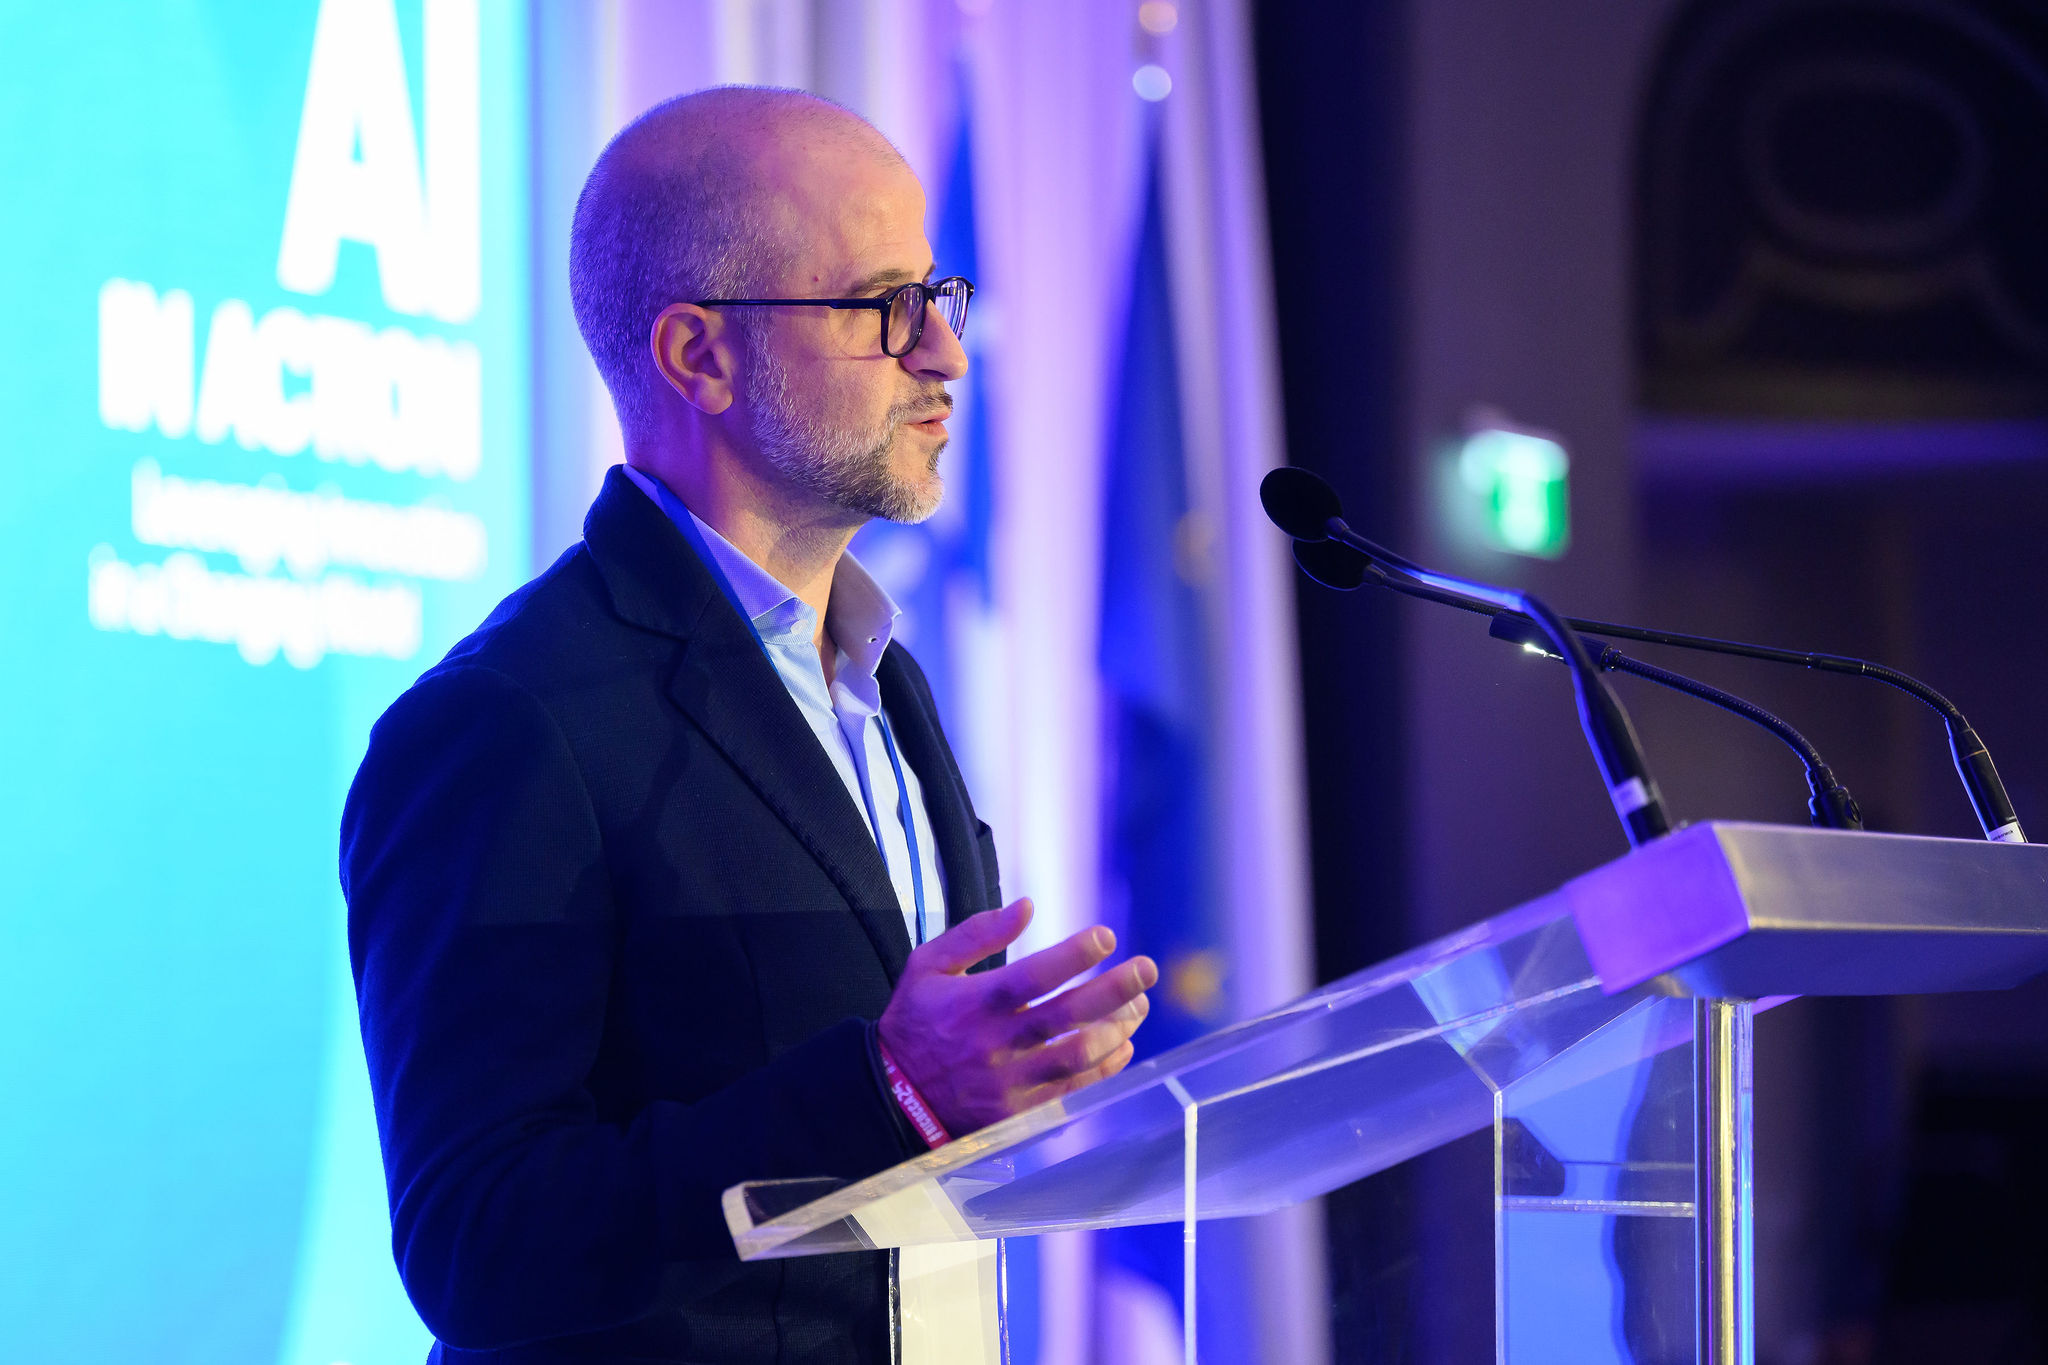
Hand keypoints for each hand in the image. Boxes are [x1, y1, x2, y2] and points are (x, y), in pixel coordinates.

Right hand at [877, 898, 1157, 1134]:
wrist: (893, 1097)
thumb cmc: (915, 1022)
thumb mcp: (928, 965)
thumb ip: (976, 933)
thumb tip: (1026, 905)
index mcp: (974, 1004)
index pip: (1031, 977)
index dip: (1072, 956)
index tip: (1106, 937)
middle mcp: (995, 1044)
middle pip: (1065, 1017)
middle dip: (1112, 991)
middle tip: (1147, 970)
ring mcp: (1010, 1083)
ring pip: (1076, 1057)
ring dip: (1115, 1030)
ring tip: (1139, 1006)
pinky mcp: (1019, 1114)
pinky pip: (1072, 1092)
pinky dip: (1104, 1069)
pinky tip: (1123, 1045)